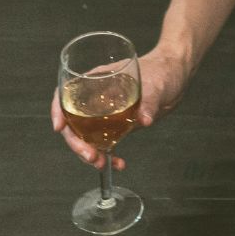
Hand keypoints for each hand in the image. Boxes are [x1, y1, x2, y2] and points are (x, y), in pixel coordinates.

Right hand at [50, 45, 192, 170]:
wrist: (176, 78)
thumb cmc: (162, 70)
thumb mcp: (156, 84)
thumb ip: (150, 101)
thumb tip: (145, 119)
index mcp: (97, 80)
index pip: (67, 92)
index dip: (58, 109)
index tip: (59, 127)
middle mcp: (96, 97)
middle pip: (74, 121)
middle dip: (77, 142)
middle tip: (91, 156)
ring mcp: (105, 113)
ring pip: (86, 136)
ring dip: (90, 153)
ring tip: (102, 165)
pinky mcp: (117, 125)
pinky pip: (104, 143)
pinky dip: (108, 155)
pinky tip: (118, 163)